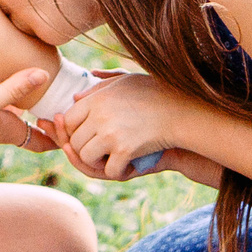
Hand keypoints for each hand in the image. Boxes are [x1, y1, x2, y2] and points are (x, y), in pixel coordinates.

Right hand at [0, 68, 53, 161]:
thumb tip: (46, 74)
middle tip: (47, 88)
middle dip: (38, 111)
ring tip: (16, 74)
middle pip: (23, 125)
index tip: (66, 114)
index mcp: (7, 132)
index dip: (57, 133)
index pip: (41, 141)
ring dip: (9, 98)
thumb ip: (14, 88)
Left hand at [52, 71, 189, 180]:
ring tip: (112, 158)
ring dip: (98, 163)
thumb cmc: (156, 92)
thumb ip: (100, 86)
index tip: (90, 135)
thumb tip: (75, 97)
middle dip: (85, 149)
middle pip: (74, 142)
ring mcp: (111, 134)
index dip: (75, 130)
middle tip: (102, 151)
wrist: (183, 110)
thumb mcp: (127, 80)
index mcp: (96, 99)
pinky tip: (130, 165)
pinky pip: (109, 170)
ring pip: (86, 158)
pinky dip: (119, 171)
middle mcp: (99, 115)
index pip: (68, 119)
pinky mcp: (125, 150)